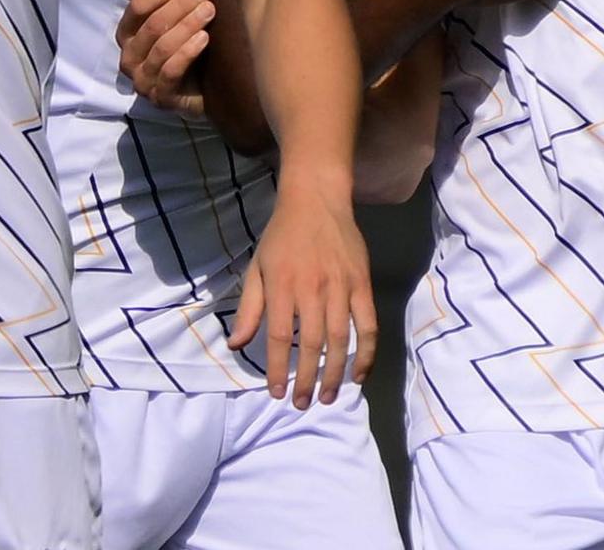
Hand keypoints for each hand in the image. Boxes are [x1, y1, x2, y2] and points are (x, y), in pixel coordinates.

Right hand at [113, 0, 215, 112]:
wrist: (203, 87)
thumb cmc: (181, 44)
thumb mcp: (164, 14)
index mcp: (126, 35)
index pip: (137, 8)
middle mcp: (129, 59)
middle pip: (151, 26)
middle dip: (180, 6)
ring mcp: (143, 81)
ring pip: (162, 48)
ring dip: (187, 25)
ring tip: (209, 11)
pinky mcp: (161, 98)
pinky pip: (171, 72)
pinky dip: (187, 52)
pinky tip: (205, 38)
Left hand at [228, 177, 374, 408]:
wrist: (316, 200)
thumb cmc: (281, 237)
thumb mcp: (257, 268)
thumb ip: (250, 309)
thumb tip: (236, 345)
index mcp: (282, 286)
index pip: (277, 337)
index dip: (277, 368)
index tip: (277, 393)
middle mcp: (312, 289)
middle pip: (311, 344)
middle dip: (307, 379)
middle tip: (304, 404)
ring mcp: (341, 287)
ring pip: (340, 340)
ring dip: (335, 373)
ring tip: (328, 397)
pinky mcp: (362, 285)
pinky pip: (368, 325)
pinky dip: (366, 353)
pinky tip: (358, 374)